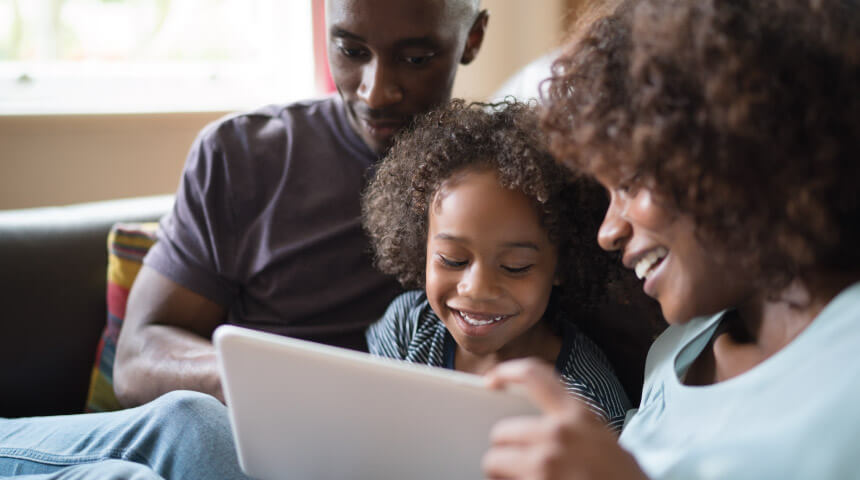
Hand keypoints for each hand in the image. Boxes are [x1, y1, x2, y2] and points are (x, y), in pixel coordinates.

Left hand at [482, 359, 647, 479]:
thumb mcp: (604, 440)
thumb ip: (572, 425)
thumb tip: (537, 424)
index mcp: (579, 415)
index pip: (534, 374)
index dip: (506, 372)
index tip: (491, 380)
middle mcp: (559, 434)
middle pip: (503, 430)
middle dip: (506, 447)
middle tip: (520, 461)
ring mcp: (545, 463)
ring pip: (494, 459)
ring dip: (503, 471)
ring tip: (523, 478)